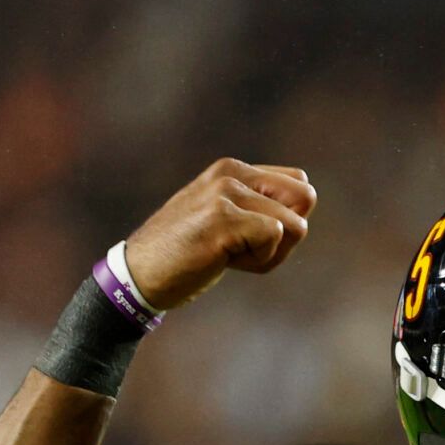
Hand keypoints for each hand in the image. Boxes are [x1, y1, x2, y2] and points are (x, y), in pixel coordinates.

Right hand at [123, 158, 316, 309]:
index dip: (287, 218)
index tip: (249, 235)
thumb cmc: (185, 256)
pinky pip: (276, 237)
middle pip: (305, 199)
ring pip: (296, 224)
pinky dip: (260, 261)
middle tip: (246, 248)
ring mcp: (226, 193)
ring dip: (270, 253)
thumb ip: (258, 211)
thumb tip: (303, 217)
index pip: (299, 183)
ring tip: (230, 255)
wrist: (139, 275)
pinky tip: (224, 261)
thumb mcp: (224, 221)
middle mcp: (231, 173)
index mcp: (232, 169)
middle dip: (288, 235)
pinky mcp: (224, 218)